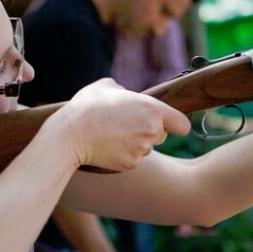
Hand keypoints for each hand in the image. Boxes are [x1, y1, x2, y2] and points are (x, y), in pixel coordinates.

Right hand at [58, 78, 189, 170]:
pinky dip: (123, 155)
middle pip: (161, 136)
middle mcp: (152, 130)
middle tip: (125, 126)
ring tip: (112, 135)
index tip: (170, 125)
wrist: (70, 135)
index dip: (176, 125)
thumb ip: (125, 92)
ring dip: (135, 144)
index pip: (182, 124)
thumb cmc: (86, 107)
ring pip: (146, 149)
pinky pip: (133, 160)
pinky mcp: (130, 164)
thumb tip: (127, 97)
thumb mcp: (106, 87)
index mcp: (152, 109)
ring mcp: (142, 149)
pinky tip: (107, 147)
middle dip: (148, 132)